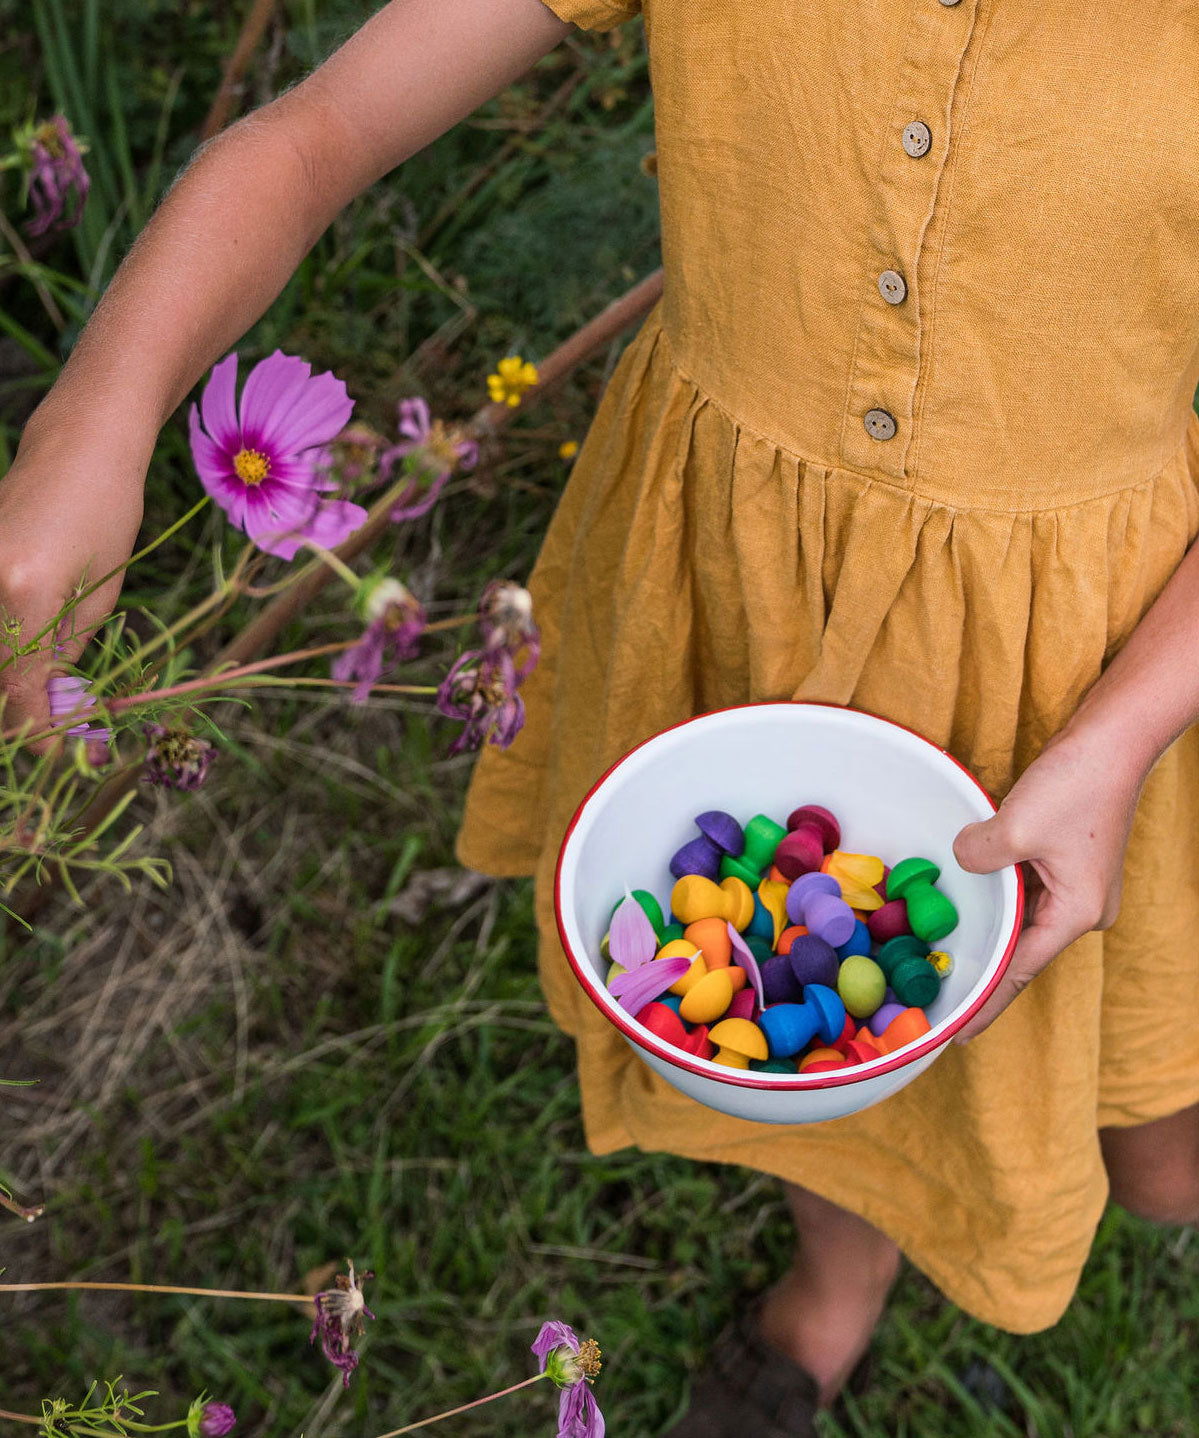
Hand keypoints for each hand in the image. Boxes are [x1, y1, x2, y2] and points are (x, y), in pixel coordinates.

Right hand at [0, 426, 145, 746]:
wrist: (76, 449)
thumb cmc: (107, 515)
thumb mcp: (101, 595)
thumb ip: (69, 656)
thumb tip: (59, 712)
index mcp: (24, 596)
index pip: (20, 690)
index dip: (40, 732)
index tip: (64, 759)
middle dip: (23, 719)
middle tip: (61, 743)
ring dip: (12, 690)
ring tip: (51, 705)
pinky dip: (6, 655)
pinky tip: (29, 671)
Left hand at [950, 725, 1145, 1041]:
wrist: (1114, 740)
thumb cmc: (1077, 784)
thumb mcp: (1015, 827)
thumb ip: (979, 858)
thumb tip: (961, 863)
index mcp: (1076, 914)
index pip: (1019, 972)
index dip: (986, 1004)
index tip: (956, 1034)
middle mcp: (1082, 910)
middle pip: (1021, 952)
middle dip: (983, 974)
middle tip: (939, 1000)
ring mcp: (1076, 887)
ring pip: (1022, 922)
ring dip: (989, 934)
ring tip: (947, 962)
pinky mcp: (1067, 864)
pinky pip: (1025, 896)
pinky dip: (998, 903)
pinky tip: (969, 909)